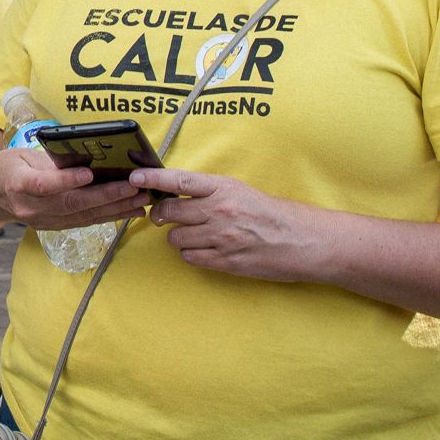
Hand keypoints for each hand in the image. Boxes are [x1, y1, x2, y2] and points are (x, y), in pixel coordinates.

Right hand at [0, 144, 151, 230]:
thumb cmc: (8, 167)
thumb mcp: (23, 155)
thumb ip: (51, 160)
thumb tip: (87, 158)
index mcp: (18, 184)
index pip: (44, 184)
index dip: (66, 180)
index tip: (89, 173)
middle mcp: (30, 207)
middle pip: (71, 203)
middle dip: (106, 196)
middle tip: (133, 187)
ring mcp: (42, 221)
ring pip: (83, 216)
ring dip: (115, 209)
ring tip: (141, 200)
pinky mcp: (53, 227)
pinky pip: (85, 222)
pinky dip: (110, 216)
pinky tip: (130, 211)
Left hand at [133, 168, 322, 282]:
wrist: (304, 241)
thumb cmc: (273, 214)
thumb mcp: (241, 191)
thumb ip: (209, 192)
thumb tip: (175, 193)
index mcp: (224, 188)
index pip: (179, 180)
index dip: (153, 179)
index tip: (134, 178)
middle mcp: (220, 211)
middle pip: (170, 212)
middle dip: (162, 215)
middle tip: (165, 216)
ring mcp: (222, 238)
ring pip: (176, 238)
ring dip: (179, 237)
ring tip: (196, 235)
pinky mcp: (226, 261)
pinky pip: (191, 258)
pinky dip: (192, 254)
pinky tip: (205, 249)